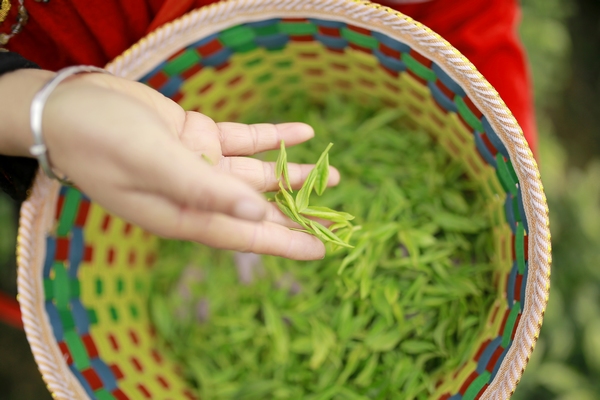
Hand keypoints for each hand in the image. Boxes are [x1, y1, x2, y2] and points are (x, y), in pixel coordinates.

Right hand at [0, 69, 338, 259]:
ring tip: (331, 174)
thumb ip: (203, 188)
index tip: (321, 249)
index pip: (244, 234)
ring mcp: (200, 165)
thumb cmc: (101, 138)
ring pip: (256, 173)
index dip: (284, 242)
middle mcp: (196, 194)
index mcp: (182, 214)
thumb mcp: (152, 162)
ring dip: (291, 173)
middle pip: (257, 208)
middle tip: (337, 214)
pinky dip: (272, 137)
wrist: (71, 106)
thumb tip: (255, 211)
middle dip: (297, 211)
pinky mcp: (199, 138)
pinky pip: (244, 139)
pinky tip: (301, 132)